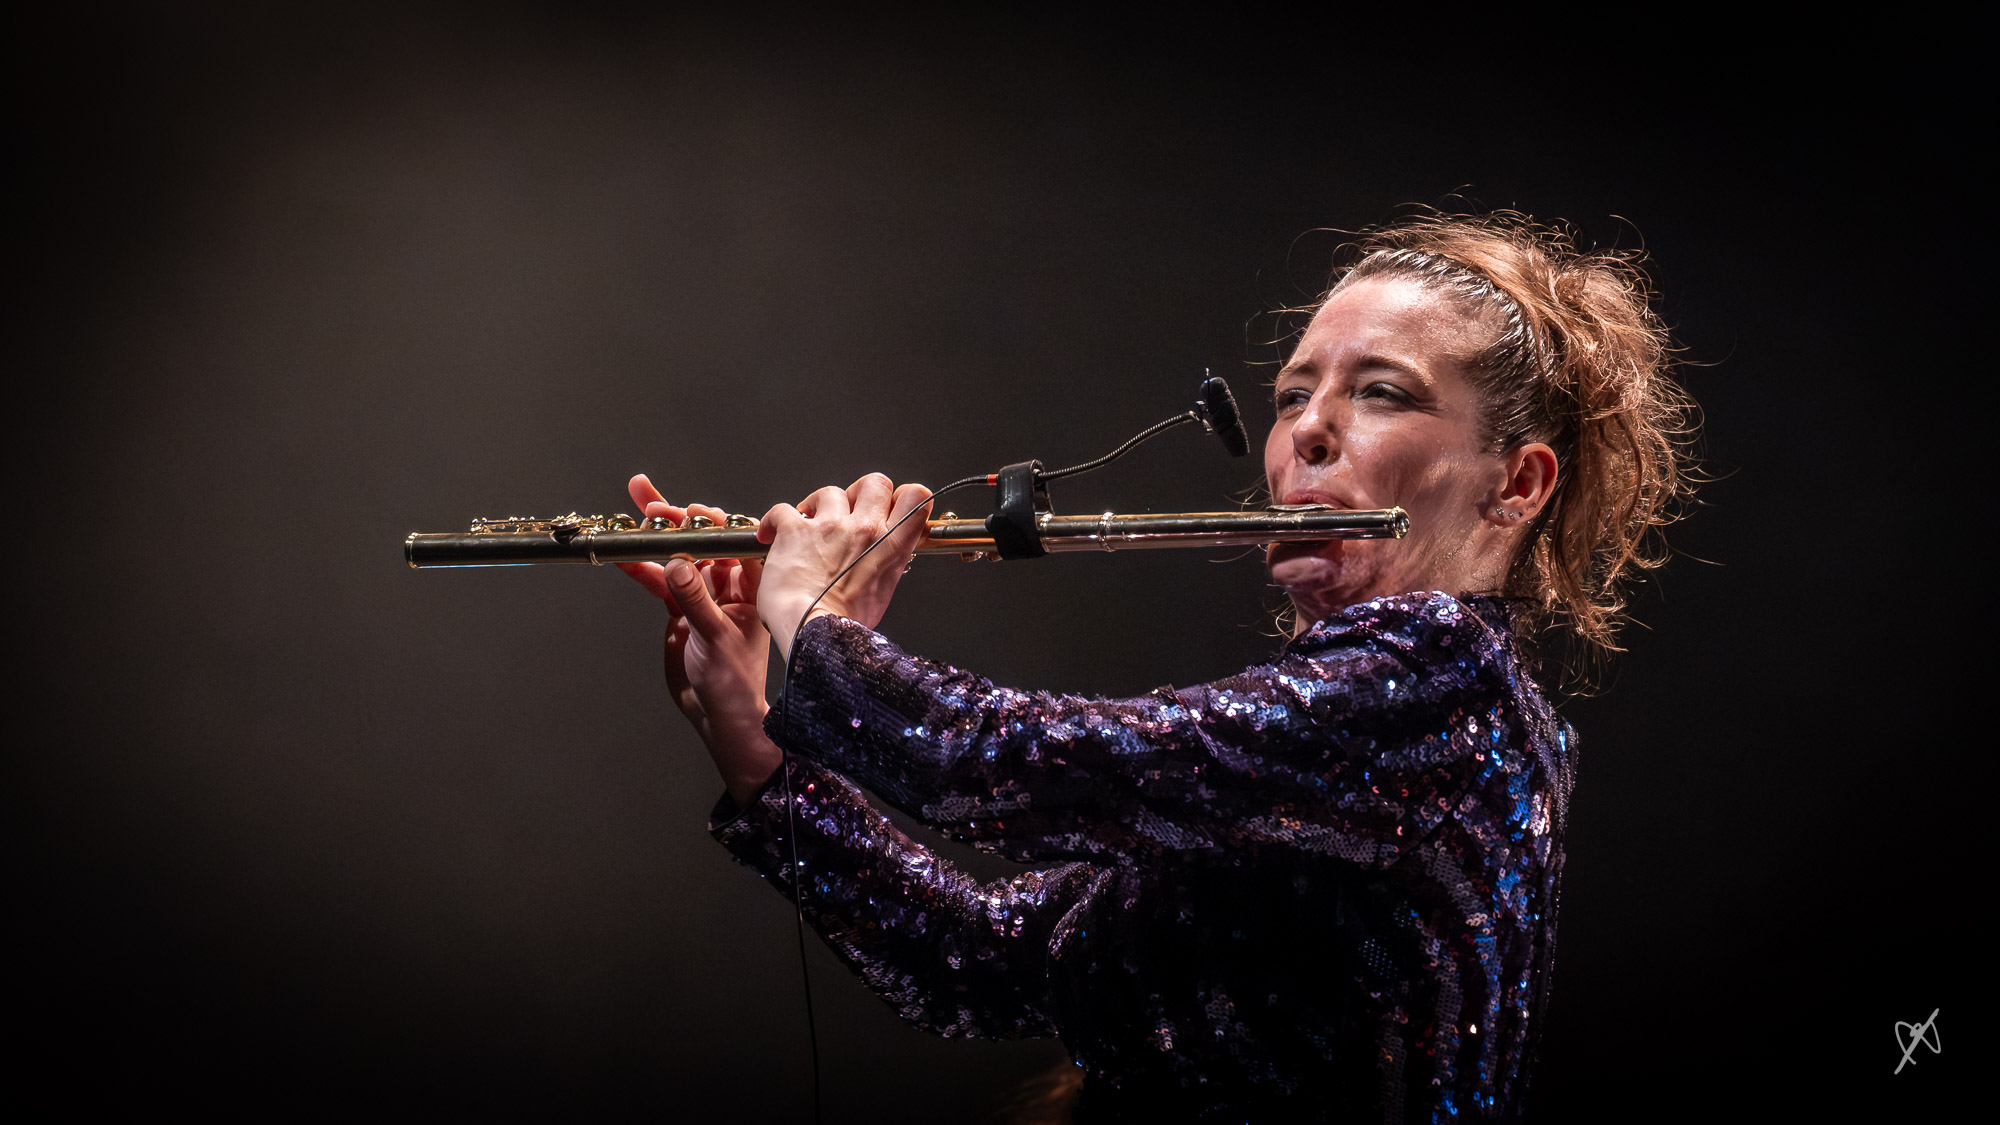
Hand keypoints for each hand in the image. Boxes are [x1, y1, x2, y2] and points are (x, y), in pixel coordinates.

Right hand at [619, 474, 779, 804]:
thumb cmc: (735, 680)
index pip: (733, 544)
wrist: (718, 713)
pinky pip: (660, 580)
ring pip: (678, 556)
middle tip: (651, 504)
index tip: (689, 512)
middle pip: (702, 542)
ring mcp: (703, 594)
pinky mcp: (680, 607)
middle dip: (678, 521)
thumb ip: (695, 600)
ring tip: (637, 508)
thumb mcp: (716, 638)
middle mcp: (729, 584)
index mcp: (753, 586)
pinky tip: (623, 554)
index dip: (711, 524)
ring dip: (657, 535)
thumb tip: (677, 564)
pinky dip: (642, 567)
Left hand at [756, 473, 932, 659]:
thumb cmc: (845, 623)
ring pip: (831, 491)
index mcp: (891, 546)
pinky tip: (772, 534)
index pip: (916, 497)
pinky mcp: (796, 530)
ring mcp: (830, 526)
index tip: (891, 506)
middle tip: (849, 510)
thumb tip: (881, 558)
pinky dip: (775, 521)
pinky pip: (783, 509)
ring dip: (819, 504)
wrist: (814, 632)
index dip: (904, 496)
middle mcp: (864, 529)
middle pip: (875, 482)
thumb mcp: (882, 592)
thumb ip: (884, 565)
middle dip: (861, 492)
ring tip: (809, 522)